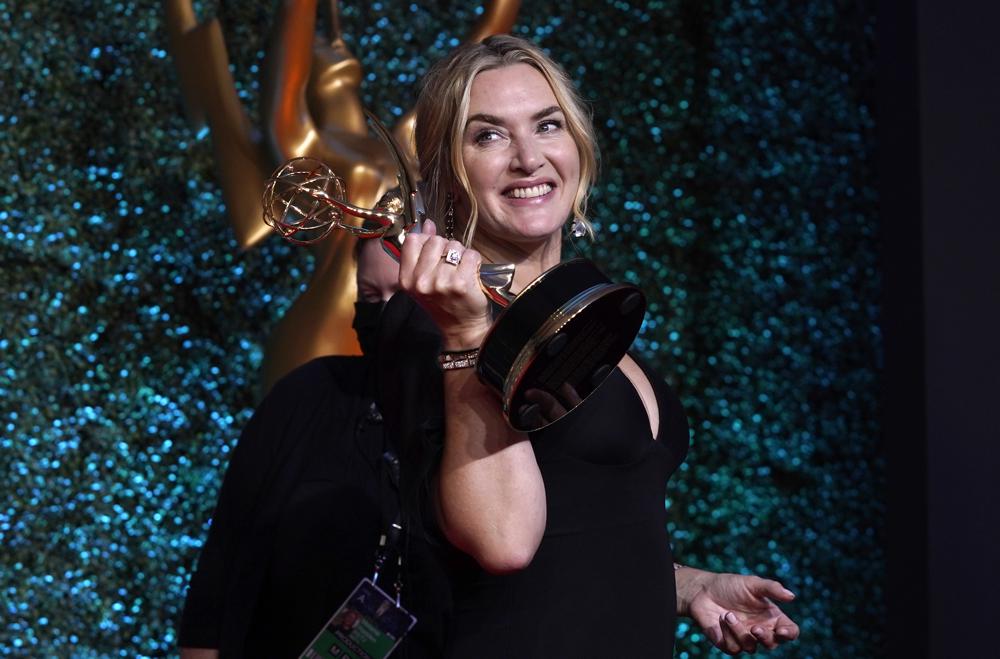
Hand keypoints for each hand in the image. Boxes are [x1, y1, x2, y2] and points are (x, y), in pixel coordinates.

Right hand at [398, 220, 492, 348]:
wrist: (460, 328)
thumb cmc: (443, 303)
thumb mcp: (423, 280)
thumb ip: (422, 251)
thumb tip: (427, 223)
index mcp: (406, 279)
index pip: (413, 240)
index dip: (427, 241)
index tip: (435, 252)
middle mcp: (421, 281)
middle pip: (436, 240)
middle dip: (447, 248)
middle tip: (451, 265)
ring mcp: (441, 282)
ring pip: (455, 246)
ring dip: (461, 255)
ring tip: (460, 271)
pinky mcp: (461, 283)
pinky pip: (471, 255)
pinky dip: (475, 261)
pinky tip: (471, 274)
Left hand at [677, 568, 798, 653]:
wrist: (703, 590)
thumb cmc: (730, 585)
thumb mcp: (752, 583)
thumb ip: (771, 588)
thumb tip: (791, 596)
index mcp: (771, 617)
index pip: (789, 631)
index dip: (789, 634)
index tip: (782, 630)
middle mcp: (760, 630)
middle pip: (773, 644)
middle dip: (765, 638)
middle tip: (754, 627)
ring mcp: (744, 638)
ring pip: (751, 647)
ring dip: (739, 631)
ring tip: (727, 614)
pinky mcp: (728, 643)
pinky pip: (733, 648)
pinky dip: (727, 633)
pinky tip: (720, 619)